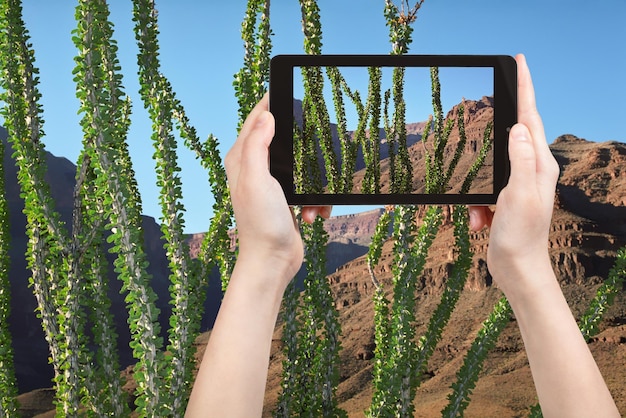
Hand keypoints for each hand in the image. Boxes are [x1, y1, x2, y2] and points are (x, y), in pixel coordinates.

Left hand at [225, 94, 330, 283]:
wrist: (273, 261)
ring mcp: (271, 185)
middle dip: (301, 145)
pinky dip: (315, 201)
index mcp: (242, 159)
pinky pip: (309, 189)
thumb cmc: (261, 223)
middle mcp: (254, 169)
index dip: (270, 102)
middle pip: (282, 140)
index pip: (255, 119)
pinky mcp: (287, 200)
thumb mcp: (257, 178)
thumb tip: (266, 115)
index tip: (288, 89)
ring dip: (312, 182)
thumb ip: (258, 144)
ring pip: (301, 166)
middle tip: (315, 144)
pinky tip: (312, 214)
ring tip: (309, 201)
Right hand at [468, 54, 559, 297]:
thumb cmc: (521, 236)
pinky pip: (481, 192)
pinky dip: (475, 206)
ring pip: (488, 168)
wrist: (517, 270)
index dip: (525, 88)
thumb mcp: (518, 195)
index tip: (519, 62)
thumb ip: (519, 160)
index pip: (530, 117)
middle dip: (494, 132)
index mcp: (539, 165)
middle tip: (485, 113)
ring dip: (478, 191)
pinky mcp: (502, 199)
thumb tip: (517, 127)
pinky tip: (479, 223)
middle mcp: (531, 170)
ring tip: (482, 214)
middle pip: (510, 136)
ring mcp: (516, 185)